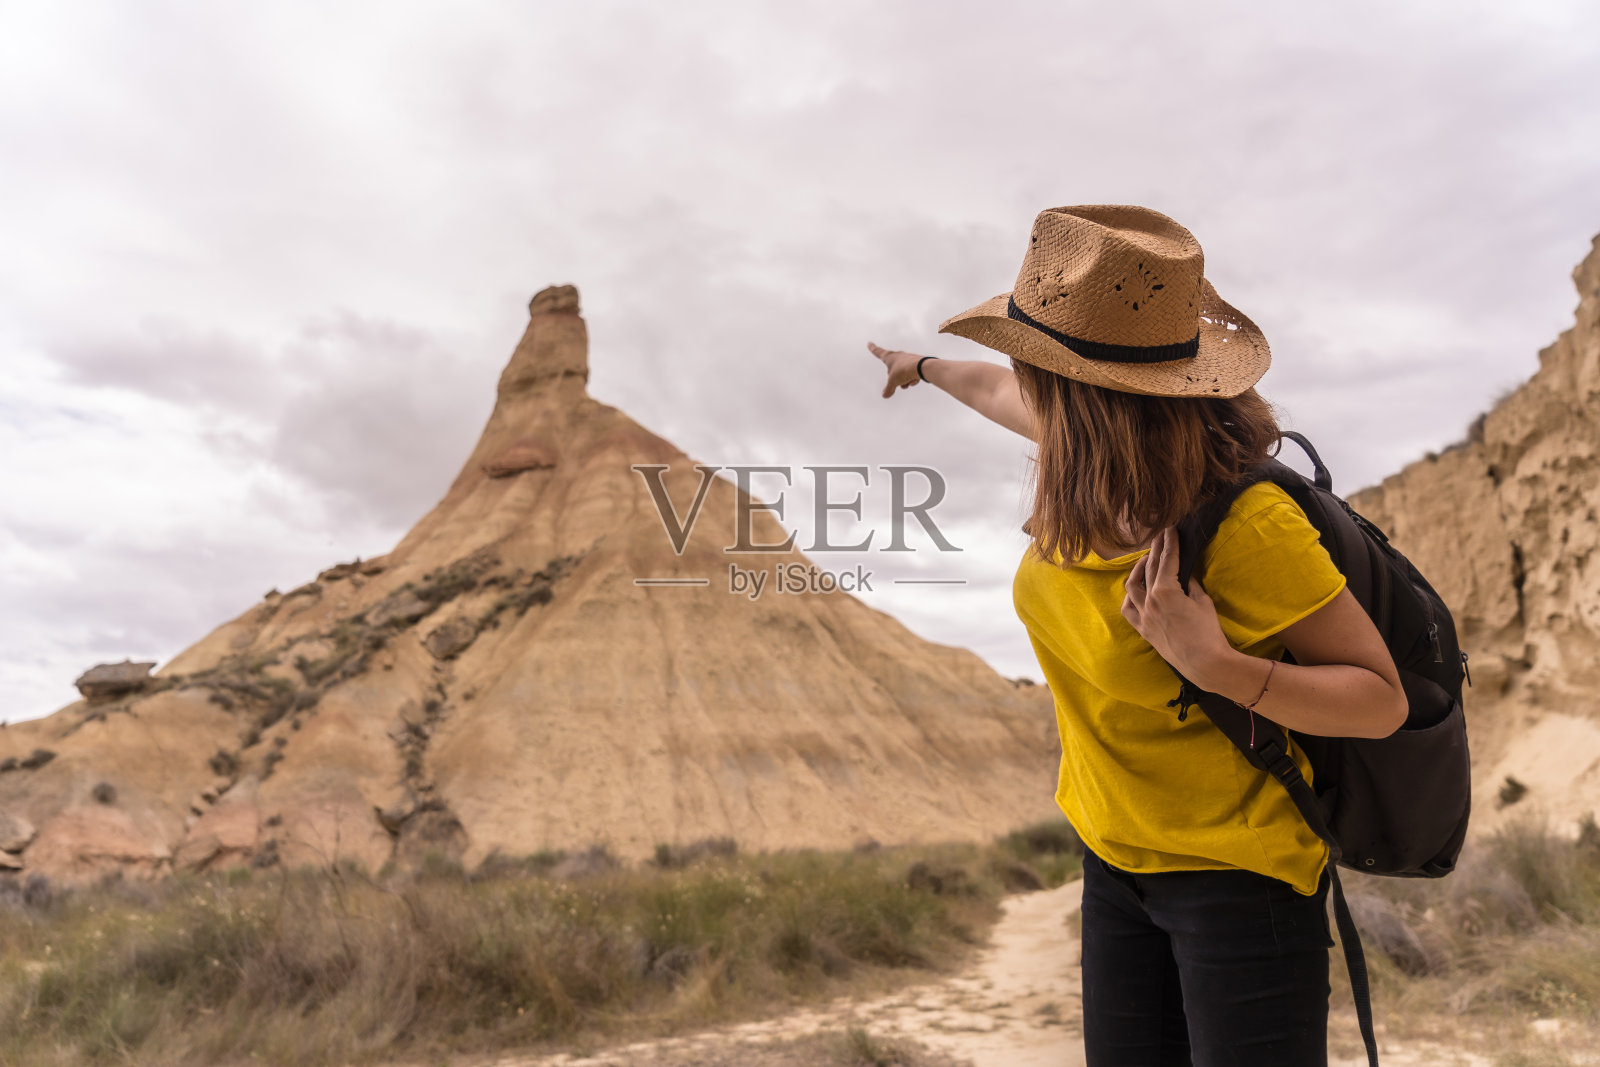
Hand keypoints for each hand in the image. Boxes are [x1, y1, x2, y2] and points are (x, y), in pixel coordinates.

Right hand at [868, 341, 924, 398]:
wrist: (922, 367)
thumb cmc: (904, 371)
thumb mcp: (893, 382)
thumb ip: (888, 389)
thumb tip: (884, 395)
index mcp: (889, 357)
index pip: (878, 352)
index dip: (873, 348)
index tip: (869, 343)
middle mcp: (898, 356)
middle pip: (892, 370)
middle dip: (895, 378)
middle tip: (898, 383)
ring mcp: (907, 359)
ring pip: (903, 373)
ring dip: (904, 381)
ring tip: (907, 383)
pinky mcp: (916, 363)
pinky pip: (911, 373)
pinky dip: (912, 379)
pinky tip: (915, 380)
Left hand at [1121, 527, 1235, 684]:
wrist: (1204, 663)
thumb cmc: (1208, 632)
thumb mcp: (1203, 601)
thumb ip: (1190, 583)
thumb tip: (1183, 573)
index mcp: (1165, 591)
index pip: (1167, 560)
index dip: (1169, 543)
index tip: (1170, 530)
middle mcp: (1149, 601)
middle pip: (1149, 568)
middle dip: (1155, 550)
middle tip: (1161, 538)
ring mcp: (1143, 616)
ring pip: (1132, 586)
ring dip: (1138, 570)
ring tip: (1146, 560)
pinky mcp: (1143, 629)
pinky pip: (1128, 610)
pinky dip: (1130, 597)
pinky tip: (1136, 590)